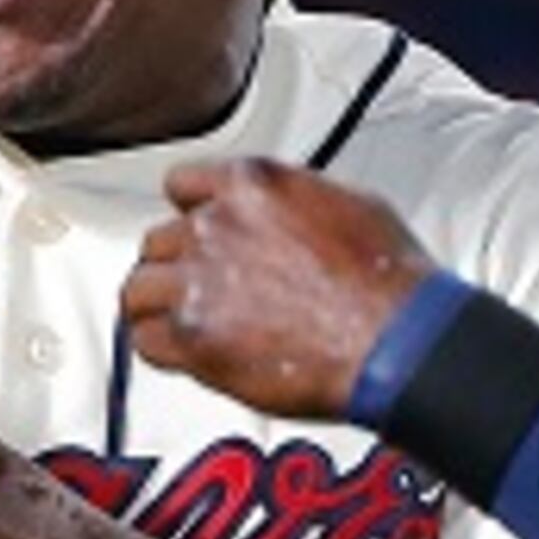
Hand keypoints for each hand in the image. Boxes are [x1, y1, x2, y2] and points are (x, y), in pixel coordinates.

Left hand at [124, 160, 442, 421]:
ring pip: (140, 290)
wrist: (398, 340)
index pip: (181, 185)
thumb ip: (291, 205)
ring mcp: (197, 282)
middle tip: (202, 289)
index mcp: (251, 186)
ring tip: (184, 324)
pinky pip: (144, 341)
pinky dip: (161, 349)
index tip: (195, 231)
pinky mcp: (193, 336)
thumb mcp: (348, 205)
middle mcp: (215, 227)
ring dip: (159, 307)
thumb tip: (281, 219)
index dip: (190, 214)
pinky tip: (183, 354)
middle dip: (177, 266)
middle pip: (158, 241)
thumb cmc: (390, 283)